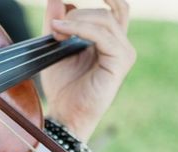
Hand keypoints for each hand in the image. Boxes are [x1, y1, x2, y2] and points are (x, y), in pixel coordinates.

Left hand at [41, 0, 135, 141]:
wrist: (66, 115)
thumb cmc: (62, 88)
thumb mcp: (55, 49)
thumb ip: (56, 23)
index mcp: (109, 41)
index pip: (112, 7)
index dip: (92, 2)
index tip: (65, 5)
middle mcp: (120, 45)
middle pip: (106, 11)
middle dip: (76, 14)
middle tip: (54, 25)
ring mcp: (123, 53)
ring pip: (105, 19)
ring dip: (76, 20)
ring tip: (55, 29)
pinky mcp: (120, 62)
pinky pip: (102, 35)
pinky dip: (81, 29)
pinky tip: (62, 31)